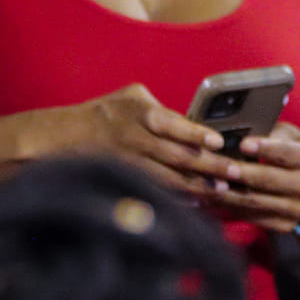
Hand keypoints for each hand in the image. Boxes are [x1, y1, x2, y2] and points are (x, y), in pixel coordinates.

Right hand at [72, 83, 235, 191]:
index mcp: (140, 114)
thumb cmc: (107, 112)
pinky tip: (197, 202)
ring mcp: (128, 162)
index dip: (197, 134)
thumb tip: (195, 124)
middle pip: (176, 155)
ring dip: (197, 185)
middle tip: (235, 172)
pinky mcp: (124, 179)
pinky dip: (176, 197)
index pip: (172, 124)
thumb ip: (164, 109)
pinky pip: (154, 190)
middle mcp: (134, 139)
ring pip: (167, 178)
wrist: (64, 136)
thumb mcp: (133, 97)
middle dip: (209, 165)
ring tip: (221, 190)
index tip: (219, 142)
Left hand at [205, 122, 299, 231]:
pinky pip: (252, 217)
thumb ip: (274, 133)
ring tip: (206, 183)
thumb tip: (242, 131)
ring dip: (227, 194)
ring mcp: (296, 210)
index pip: (287, 153)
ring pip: (256, 202)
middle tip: (219, 167)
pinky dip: (229, 208)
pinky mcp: (284, 226)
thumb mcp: (296, 140)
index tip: (244, 143)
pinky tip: (210, 199)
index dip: (265, 148)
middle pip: (269, 180)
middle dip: (242, 174)